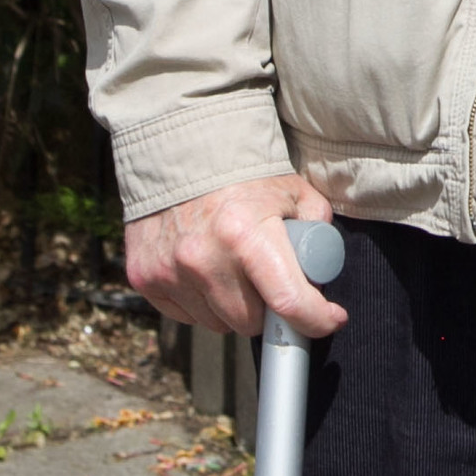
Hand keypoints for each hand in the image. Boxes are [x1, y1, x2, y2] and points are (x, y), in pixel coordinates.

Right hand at [124, 173, 345, 339]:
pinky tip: (206, 271)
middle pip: (249, 322)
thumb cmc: (245, 175)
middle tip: (271, 284)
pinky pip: (185, 315)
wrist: (180, 152)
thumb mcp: (293, 191)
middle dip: (267, 309)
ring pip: (216, 323)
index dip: (316, 319)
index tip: (331, 319)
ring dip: (232, 309)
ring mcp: (169, 272)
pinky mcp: (145, 279)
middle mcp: (203, 258)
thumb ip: (315, 228)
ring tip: (235, 271)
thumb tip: (322, 270)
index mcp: (246, 234)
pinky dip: (201, 303)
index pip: (288, 301)